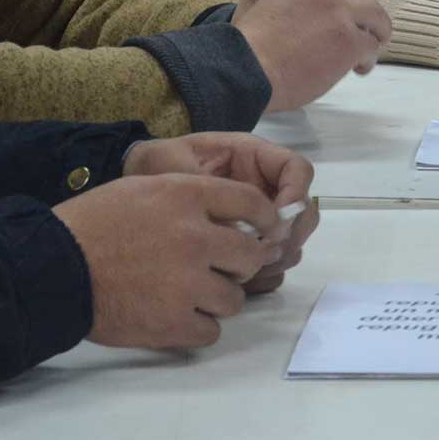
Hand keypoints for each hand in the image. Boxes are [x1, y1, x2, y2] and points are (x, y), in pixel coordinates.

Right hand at [53, 173, 274, 348]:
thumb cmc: (94, 222)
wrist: (54, 268)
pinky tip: (178, 316)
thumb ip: (190, 197)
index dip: (265, 219)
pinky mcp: (172, 323)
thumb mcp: (144, 188)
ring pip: (235, 299)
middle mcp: (195, 238)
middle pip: (252, 255)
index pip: (253, 203)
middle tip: (222, 268)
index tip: (263, 230)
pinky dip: (198, 327)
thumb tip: (231, 215)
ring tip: (192, 294)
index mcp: (187, 196)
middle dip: (242, 263)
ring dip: (218, 298)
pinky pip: (211, 331)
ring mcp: (186, 283)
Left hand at [124, 132, 318, 291]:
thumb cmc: (156, 165)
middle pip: (304, 209)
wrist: (135, 185)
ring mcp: (258, 216)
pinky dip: (266, 272)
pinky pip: (272, 259)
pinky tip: (243, 281)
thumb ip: (208, 190)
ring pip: (292, 237)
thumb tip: (238, 229)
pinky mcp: (247, 241)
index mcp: (253, 158)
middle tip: (265, 253)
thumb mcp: (176, 166)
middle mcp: (264, 186)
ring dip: (281, 255)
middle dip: (291, 233)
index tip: (274, 220)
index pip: (296, 169)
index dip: (295, 193)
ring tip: (251, 271)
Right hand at [234, 0, 391, 111]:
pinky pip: (371, 44)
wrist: (248, 69)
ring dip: (376, 29)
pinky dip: (368, 57)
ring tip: (371, 44)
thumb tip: (316, 11)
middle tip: (362, 24)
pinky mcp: (349, 41)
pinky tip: (358, 67)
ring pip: (375, 14)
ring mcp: (340, 13)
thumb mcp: (266, 1)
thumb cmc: (249, 44)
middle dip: (364, 7)